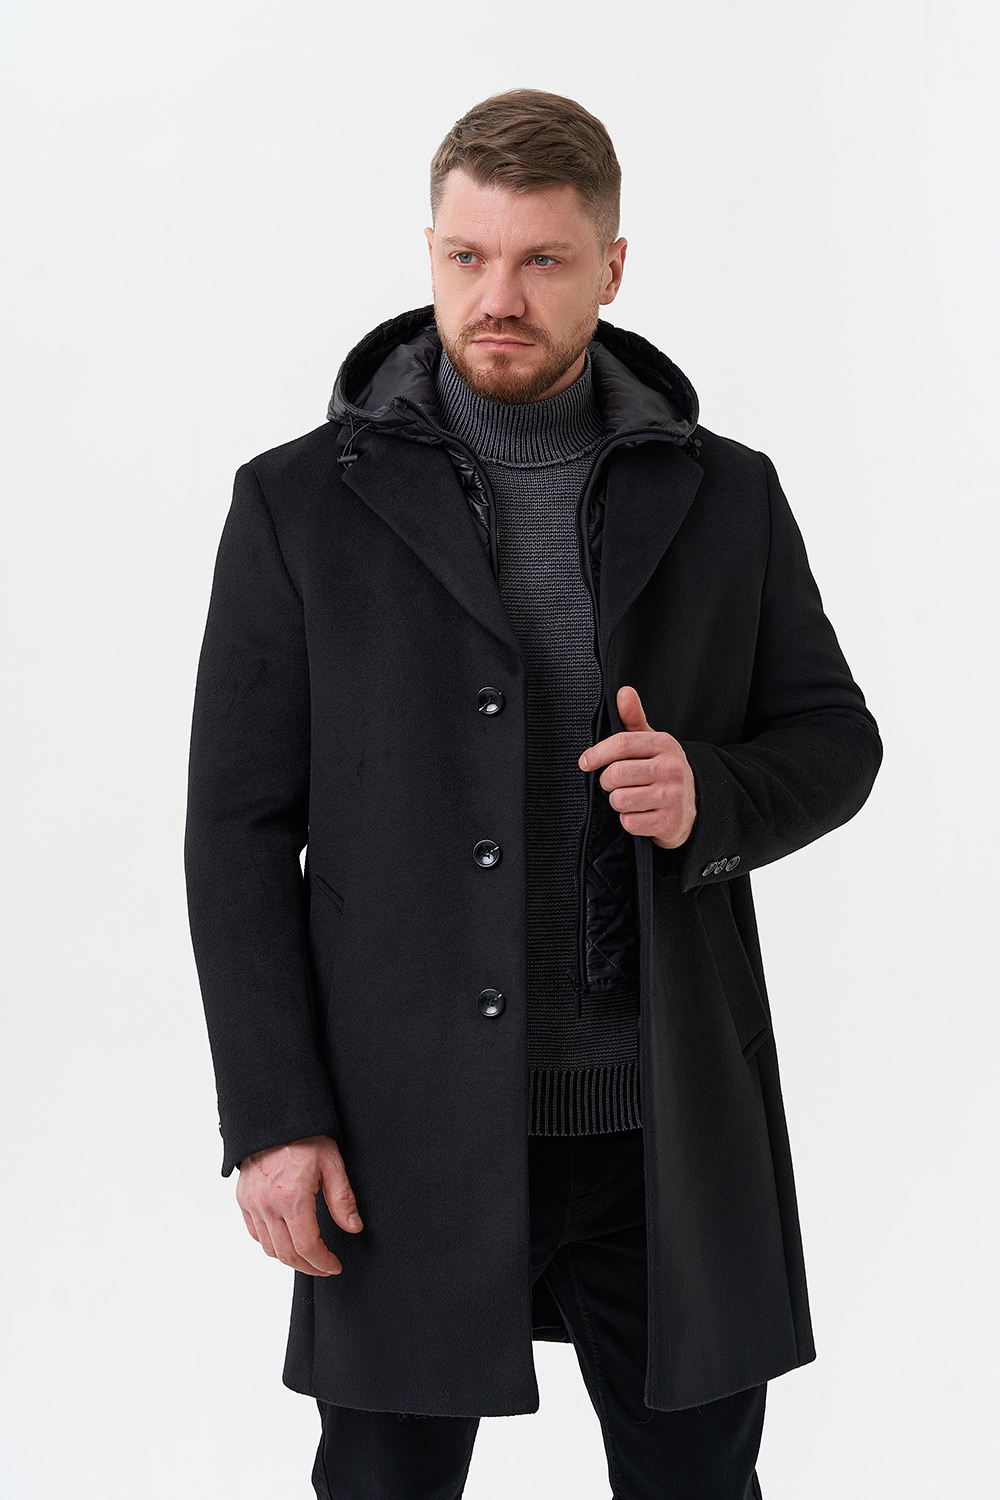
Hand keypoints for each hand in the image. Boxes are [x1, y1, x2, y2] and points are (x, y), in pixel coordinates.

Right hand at [235, 1134, 362, 1276]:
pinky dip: (270, 1243)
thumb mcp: (332, 1163)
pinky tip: (285, 1240)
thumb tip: (353, 1227)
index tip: (334, 1265)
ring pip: (269, 1248)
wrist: (273, 1118)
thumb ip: (342, 1199)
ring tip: (307, 1256)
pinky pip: (255, 1233)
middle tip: (324, 1267)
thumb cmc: (304, 1137)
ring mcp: (252, 1204)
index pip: (307, 1247)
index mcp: (292, 1198)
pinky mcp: (243, 1199)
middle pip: (287, 1254)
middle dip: (309, 1267)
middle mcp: (268, 1205)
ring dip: (289, 1258)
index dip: (323, 1263)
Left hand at [578, 685, 696, 849]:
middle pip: (616, 774)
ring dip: (618, 802)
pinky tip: (641, 814)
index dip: (597, 753)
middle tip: (614, 783)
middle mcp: (672, 769)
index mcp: (664, 744)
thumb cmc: (663, 771)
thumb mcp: (651, 742)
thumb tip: (623, 692)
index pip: (622, 743)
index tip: (585, 762)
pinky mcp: (670, 822)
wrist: (694, 806)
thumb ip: (633, 719)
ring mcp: (673, 796)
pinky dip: (629, 821)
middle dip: (607, 781)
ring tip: (630, 798)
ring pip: (620, 800)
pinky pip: (630, 822)